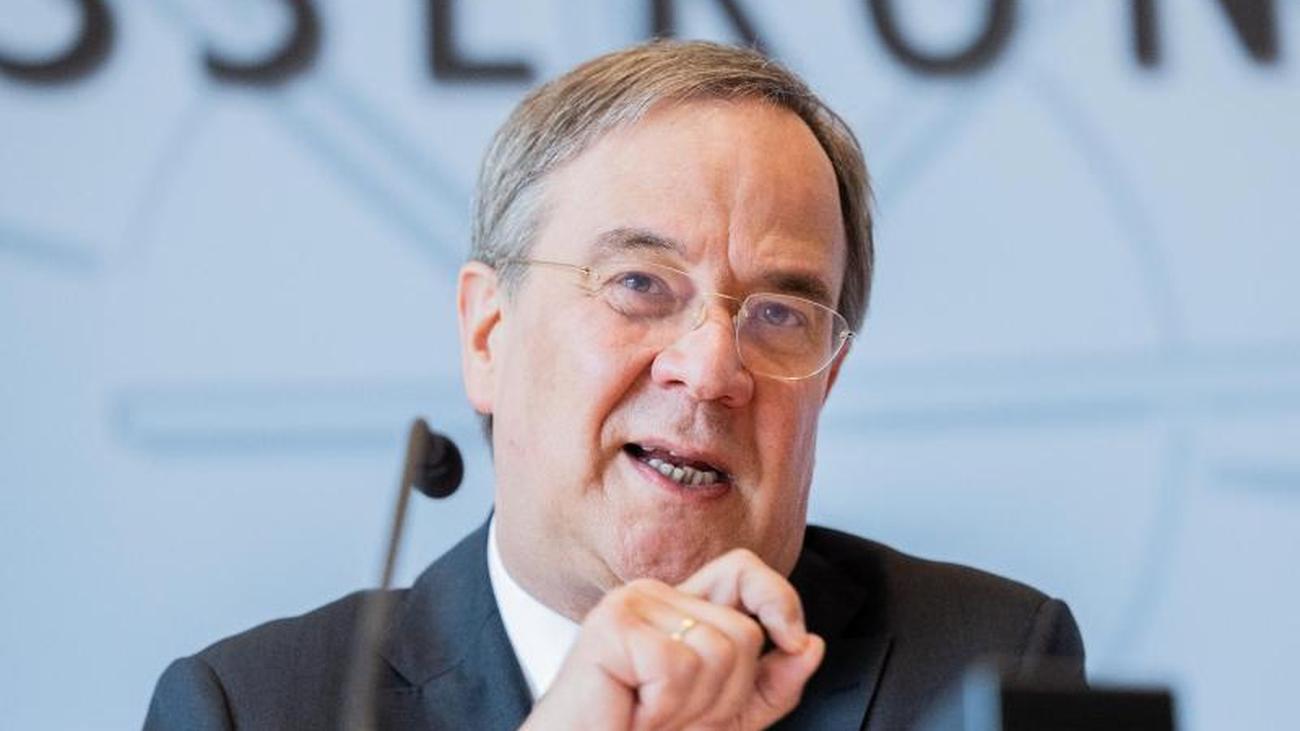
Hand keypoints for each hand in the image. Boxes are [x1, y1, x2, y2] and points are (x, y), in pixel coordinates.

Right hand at [521, 549, 824, 729]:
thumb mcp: (727, 718)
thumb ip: (772, 684)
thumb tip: (811, 644)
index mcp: (680, 607)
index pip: (743, 569)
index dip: (778, 599)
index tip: (791, 641)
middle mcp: (655, 596)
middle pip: (742, 629)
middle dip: (725, 693)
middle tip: (674, 713)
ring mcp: (630, 605)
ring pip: (718, 648)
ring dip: (692, 705)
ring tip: (651, 714)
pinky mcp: (611, 626)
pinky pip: (678, 664)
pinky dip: (663, 706)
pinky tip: (633, 712)